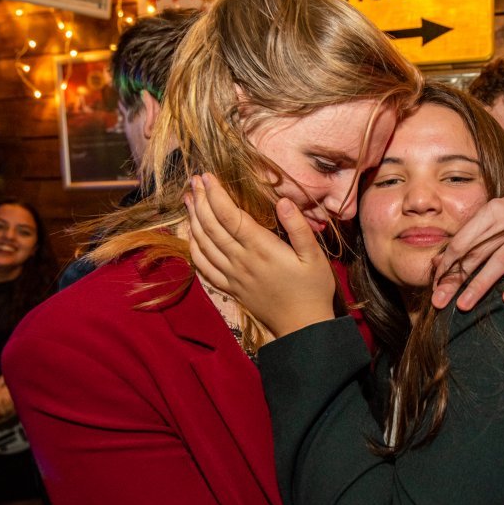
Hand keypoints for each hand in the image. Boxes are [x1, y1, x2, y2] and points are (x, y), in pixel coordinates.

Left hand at [185, 173, 336, 339]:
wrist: (302, 328)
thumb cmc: (313, 289)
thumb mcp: (315, 256)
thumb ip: (298, 228)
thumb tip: (283, 201)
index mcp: (261, 249)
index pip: (230, 216)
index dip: (215, 194)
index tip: (207, 176)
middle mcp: (241, 261)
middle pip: (211, 226)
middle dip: (200, 200)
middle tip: (194, 180)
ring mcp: (232, 276)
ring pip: (203, 244)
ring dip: (193, 220)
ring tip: (189, 200)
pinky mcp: (230, 288)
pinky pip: (203, 268)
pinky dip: (193, 249)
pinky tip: (191, 237)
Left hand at [432, 188, 503, 310]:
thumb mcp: (490, 219)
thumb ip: (467, 239)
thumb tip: (436, 263)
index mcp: (493, 211)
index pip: (463, 240)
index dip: (447, 263)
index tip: (436, 283)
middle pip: (479, 252)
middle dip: (457, 279)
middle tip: (440, 301)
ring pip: (503, 259)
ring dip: (481, 283)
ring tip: (464, 304)